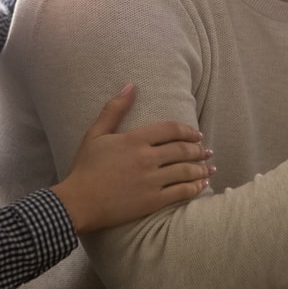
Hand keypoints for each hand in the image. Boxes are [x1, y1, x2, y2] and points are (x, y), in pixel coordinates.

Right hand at [51, 83, 212, 234]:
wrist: (77, 203)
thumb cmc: (85, 168)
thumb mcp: (96, 134)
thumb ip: (115, 109)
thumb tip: (131, 85)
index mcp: (135, 140)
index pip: (171, 129)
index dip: (188, 131)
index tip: (197, 134)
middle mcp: (147, 158)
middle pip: (182, 150)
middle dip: (199, 150)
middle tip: (207, 151)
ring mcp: (151, 181)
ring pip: (186, 171)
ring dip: (201, 169)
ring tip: (210, 168)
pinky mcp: (152, 201)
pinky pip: (181, 193)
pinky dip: (195, 188)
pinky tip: (201, 187)